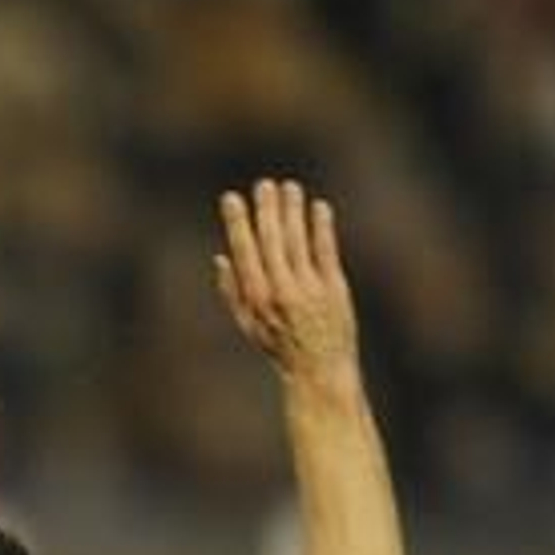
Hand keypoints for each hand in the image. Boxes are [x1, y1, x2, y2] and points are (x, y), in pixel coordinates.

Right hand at [216, 179, 357, 384]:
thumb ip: (232, 292)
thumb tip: (220, 257)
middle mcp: (281, 291)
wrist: (318, 370)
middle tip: (264, 185)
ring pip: (297, 241)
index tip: (232, 199)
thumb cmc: (281, 348)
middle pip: (271, 241)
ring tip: (290, 188)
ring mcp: (309, 288)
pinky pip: (325, 250)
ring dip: (293, 212)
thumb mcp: (248, 325)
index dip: (237, 223)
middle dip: (266, 210)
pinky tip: (318, 207)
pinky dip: (321, 227)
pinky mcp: (334, 287)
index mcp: (256, 299)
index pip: (244, 252)